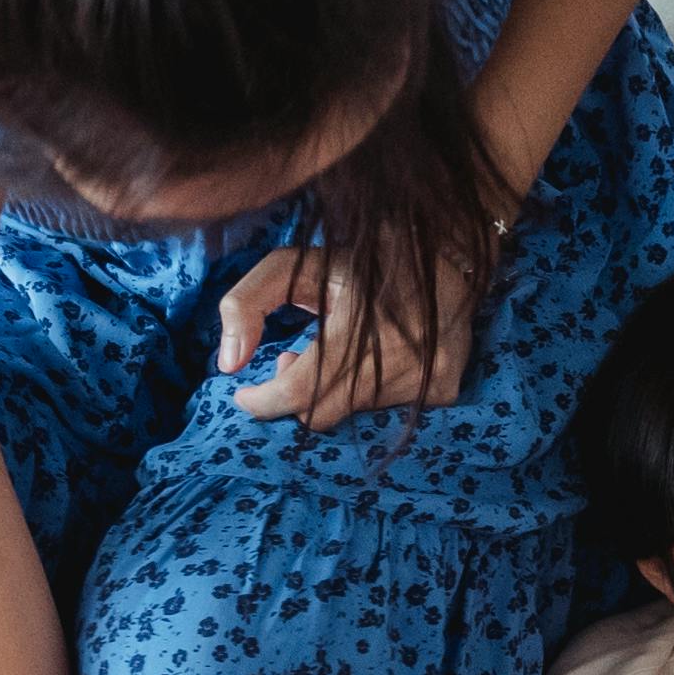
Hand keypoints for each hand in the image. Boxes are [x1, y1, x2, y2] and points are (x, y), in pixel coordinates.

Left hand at [217, 240, 479, 426]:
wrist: (446, 257)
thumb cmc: (359, 260)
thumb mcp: (293, 266)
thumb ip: (245, 303)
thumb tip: (228, 363)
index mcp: (357, 326)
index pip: (300, 392)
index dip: (264, 401)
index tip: (245, 396)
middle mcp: (397, 359)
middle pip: (322, 415)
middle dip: (295, 397)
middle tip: (289, 362)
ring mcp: (426, 379)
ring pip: (353, 417)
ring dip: (333, 394)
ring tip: (335, 356)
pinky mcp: (444, 391)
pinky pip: (387, 417)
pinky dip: (367, 398)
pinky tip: (369, 366)